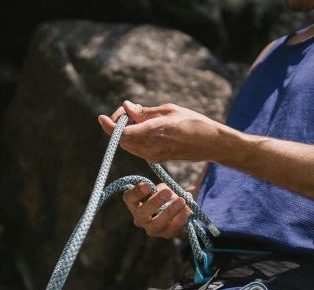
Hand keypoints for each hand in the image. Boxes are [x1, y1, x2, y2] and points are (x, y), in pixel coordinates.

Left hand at [97, 101, 222, 162]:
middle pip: (122, 139)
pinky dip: (133, 138)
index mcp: (155, 131)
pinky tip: (141, 127)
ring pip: (128, 145)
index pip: (123, 133)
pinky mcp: (156, 159)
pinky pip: (137, 149)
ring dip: (125, 132)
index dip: (110, 126)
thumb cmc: (194, 122)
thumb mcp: (169, 110)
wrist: (211, 144)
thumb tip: (126, 107)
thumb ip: (145, 111)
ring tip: (135, 116)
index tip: (102, 117)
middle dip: (118, 125)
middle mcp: (152, 147)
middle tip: (125, 111)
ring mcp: (154, 155)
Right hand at [122, 182, 194, 238]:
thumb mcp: (162, 188)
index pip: (129, 198)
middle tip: (167, 192)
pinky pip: (173, 228)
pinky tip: (187, 209)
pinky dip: (181, 218)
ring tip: (181, 201)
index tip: (147, 185)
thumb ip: (162, 189)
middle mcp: (140, 219)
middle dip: (154, 202)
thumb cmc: (166, 196)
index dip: (136, 192)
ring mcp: (152, 229)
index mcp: (135, 204)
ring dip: (170, 212)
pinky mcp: (166, 234)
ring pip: (157, 224)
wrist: (179, 211)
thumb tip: (167, 191)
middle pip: (142, 213)